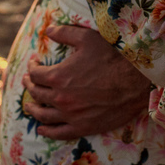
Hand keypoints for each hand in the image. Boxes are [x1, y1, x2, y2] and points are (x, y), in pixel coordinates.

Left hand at [22, 25, 152, 139]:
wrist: (135, 82)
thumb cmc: (112, 58)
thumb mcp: (87, 38)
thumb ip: (65, 33)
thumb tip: (48, 31)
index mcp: (58, 76)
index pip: (35, 74)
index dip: (32, 67)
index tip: (34, 63)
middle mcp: (60, 98)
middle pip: (36, 93)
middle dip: (29, 85)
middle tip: (28, 81)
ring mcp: (71, 115)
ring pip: (43, 115)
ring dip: (32, 109)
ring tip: (29, 105)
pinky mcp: (82, 127)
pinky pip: (58, 133)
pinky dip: (47, 131)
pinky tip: (41, 129)